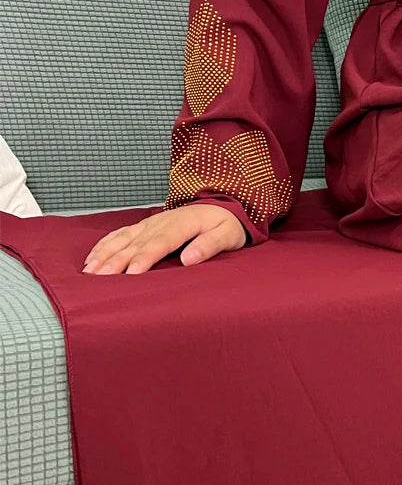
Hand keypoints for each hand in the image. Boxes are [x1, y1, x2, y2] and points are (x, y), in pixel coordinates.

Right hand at [81, 204, 247, 274]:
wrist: (222, 206)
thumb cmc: (226, 224)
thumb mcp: (228, 235)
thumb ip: (210, 245)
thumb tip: (189, 258)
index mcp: (183, 223)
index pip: (161, 243)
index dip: (145, 258)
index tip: (132, 272)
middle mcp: (161, 222)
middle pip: (136, 243)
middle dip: (116, 260)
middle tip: (100, 278)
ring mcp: (150, 223)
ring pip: (123, 239)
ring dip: (105, 254)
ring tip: (90, 271)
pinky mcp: (144, 226)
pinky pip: (120, 234)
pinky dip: (104, 245)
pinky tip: (92, 257)